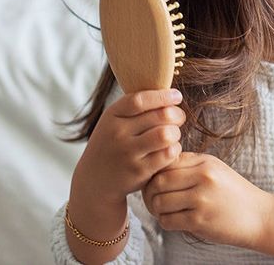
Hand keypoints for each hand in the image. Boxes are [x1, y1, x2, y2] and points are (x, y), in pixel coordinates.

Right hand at [74, 89, 185, 204]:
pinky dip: (174, 149)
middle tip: (179, 118)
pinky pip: (167, 154)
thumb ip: (136, 106)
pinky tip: (170, 149)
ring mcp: (128, 153)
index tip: (177, 96)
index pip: (140, 100)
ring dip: (176, 132)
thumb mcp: (114, 121)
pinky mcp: (138, 171)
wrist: (94, 181)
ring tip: (174, 134)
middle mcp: (118, 133)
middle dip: (176, 114)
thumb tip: (168, 91)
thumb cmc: (113, 143)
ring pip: (166, 134)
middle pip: (160, 116)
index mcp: (112, 115)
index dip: (163, 96)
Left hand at [142, 151, 273, 249]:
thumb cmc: (234, 192)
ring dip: (156, 209)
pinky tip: (174, 220)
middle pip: (158, 182)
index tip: (156, 182)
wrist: (259, 215)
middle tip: (152, 199)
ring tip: (164, 210)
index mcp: (205, 162)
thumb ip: (190, 164)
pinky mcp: (200, 220)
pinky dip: (165, 222)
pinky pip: (168, 220)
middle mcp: (203, 177)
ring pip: (160, 202)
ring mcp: (201, 199)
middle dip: (150, 193)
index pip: (166, 162)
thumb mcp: (216, 168)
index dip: (155, 173)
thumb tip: (160, 165)